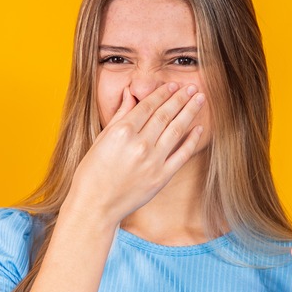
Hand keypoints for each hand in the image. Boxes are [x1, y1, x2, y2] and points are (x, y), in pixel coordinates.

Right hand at [63, 82, 205, 224]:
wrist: (95, 206)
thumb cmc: (92, 172)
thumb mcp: (101, 139)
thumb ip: (119, 115)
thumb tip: (131, 93)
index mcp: (122, 132)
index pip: (148, 106)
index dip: (163, 93)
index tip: (173, 85)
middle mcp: (139, 144)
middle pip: (165, 114)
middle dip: (180, 98)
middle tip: (191, 87)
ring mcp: (152, 161)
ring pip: (176, 130)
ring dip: (189, 112)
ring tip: (199, 99)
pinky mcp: (161, 177)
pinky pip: (182, 155)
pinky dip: (192, 140)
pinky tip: (198, 128)